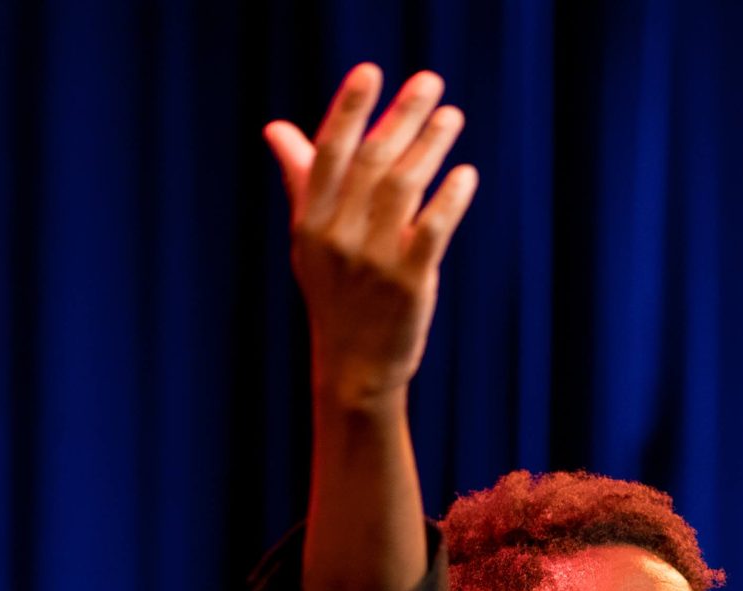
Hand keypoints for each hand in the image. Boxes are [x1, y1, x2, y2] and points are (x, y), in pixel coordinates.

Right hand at [263, 65, 478, 408]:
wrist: (354, 366)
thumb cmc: (335, 293)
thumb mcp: (310, 239)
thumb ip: (302, 179)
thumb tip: (277, 128)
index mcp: (310, 221)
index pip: (329, 152)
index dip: (350, 108)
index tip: (371, 71)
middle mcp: (337, 237)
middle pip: (371, 162)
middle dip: (402, 116)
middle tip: (430, 82)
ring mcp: (373, 261)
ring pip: (403, 189)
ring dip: (430, 147)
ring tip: (452, 117)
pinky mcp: (408, 284)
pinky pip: (432, 230)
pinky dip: (449, 199)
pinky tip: (465, 173)